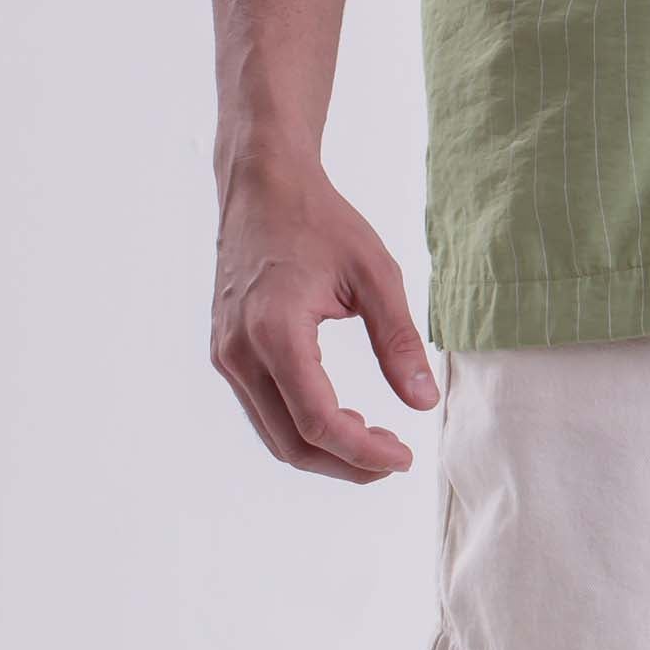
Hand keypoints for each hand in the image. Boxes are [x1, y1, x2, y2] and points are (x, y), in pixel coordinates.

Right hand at [210, 168, 438, 481]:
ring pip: (273, 434)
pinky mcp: (226, 352)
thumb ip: (399, 340)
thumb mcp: (374, 273)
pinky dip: (300, 427)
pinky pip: (262, 410)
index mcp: (275, 331)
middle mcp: (240, 351)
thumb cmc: (319, 220)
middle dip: (346, 464)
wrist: (262, 185)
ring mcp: (226, 354)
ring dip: (323, 451)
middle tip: (394, 458)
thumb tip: (423, 402)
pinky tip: (340, 418)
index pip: (318, 422)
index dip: (363, 453)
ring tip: (374, 440)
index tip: (404, 458)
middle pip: (291, 443)